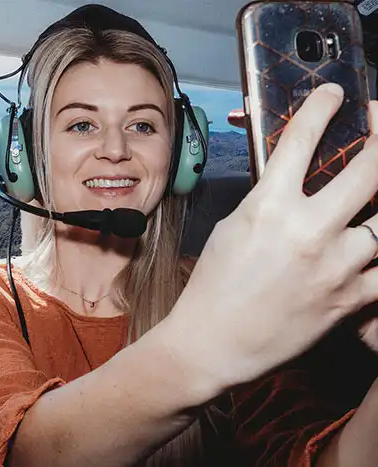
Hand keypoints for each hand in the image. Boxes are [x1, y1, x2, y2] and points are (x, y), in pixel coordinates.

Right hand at [164, 83, 377, 389]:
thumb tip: (293, 179)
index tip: (334, 94)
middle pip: (370, 169)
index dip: (322, 107)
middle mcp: (308, 230)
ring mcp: (335, 265)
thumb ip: (268, 199)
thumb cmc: (214, 287)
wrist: (213, 343)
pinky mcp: (350, 298)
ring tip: (374, 196)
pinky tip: (369, 248)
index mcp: (269, 207)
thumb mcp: (232, 227)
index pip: (302, 139)